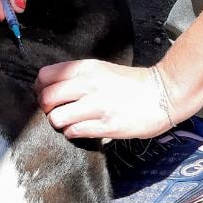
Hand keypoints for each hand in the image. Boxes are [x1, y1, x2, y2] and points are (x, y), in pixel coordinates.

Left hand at [37, 59, 184, 139]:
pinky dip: (73, 133)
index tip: (47, 95)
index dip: (40, 89)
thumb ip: (78, 76)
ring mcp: (97, 105)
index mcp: (86, 68)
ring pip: (56, 118)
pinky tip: (82, 129)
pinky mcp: (106, 125)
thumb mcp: (102, 69)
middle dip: (46, 108)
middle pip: (46, 98)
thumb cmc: (131, 83)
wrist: (162, 94)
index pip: (45, 76)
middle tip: (56, 111)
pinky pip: (73, 132)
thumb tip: (51, 88)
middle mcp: (89, 84)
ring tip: (70, 122)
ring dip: (59, 123)